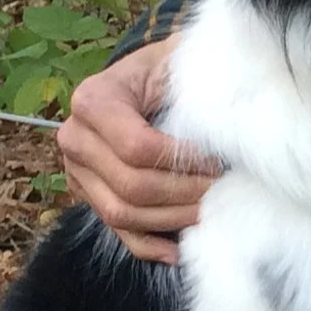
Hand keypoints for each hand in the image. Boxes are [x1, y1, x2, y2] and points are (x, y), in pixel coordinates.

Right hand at [58, 37, 219, 263]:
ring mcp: (77, 172)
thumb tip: (234, 120)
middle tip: (223, 189)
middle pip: (131, 186)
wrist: (143, 78)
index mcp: (94, 100)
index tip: (217, 161)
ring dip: (173, 220)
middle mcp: (75, 138)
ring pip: (122, 214)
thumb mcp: (180, 59)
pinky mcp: (89, 195)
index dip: (182, 162)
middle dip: (184, 194)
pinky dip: (148, 246)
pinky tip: (180, 250)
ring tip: (212, 211)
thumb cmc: (167, 67)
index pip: (137, 147)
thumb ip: (201, 81)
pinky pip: (116, 231)